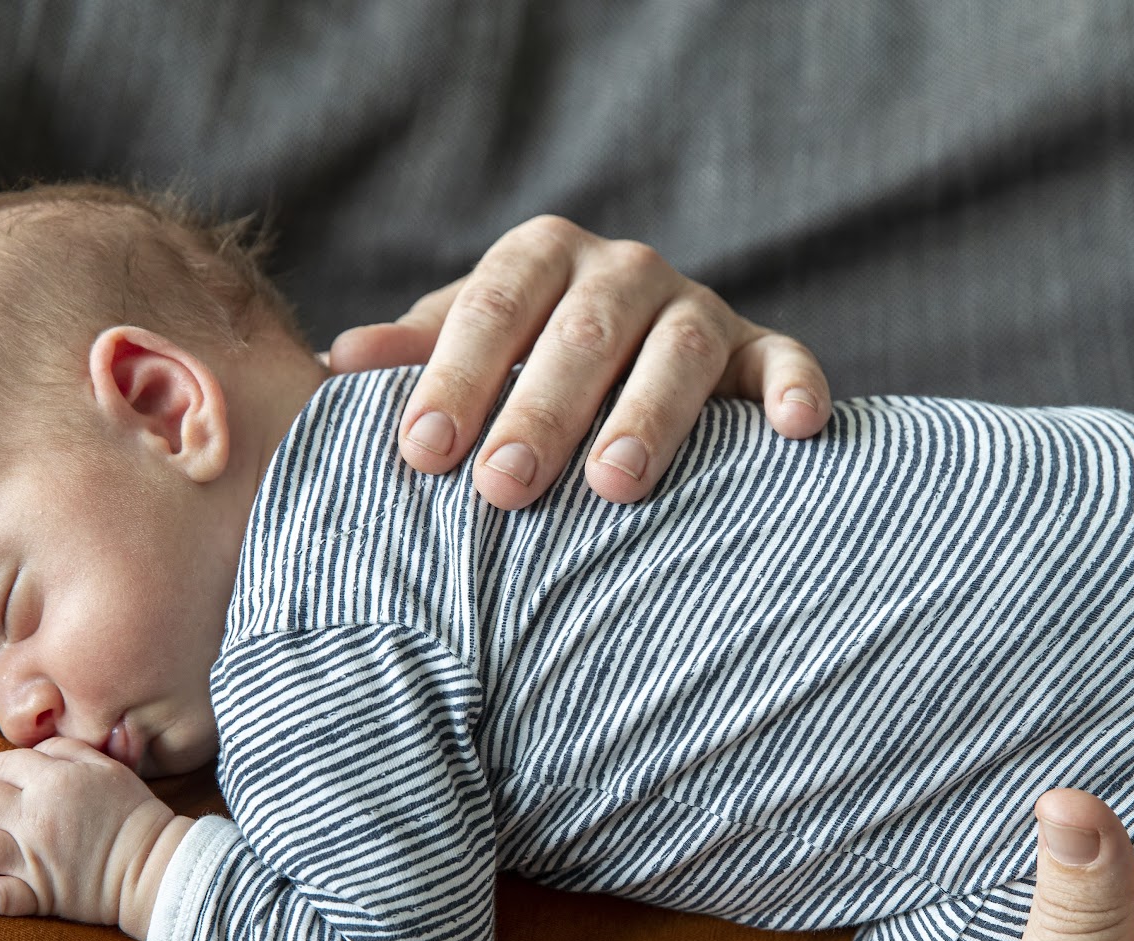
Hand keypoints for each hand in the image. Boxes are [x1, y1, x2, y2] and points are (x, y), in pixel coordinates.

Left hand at [0, 737, 192, 940]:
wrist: (157, 867)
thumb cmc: (136, 814)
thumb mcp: (111, 766)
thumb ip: (69, 749)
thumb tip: (34, 747)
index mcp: (54, 781)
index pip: (3, 762)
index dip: (0, 765)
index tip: (6, 773)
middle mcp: (34, 817)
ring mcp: (30, 859)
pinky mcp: (35, 894)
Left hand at [327, 215, 831, 509]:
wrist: (629, 361)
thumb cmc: (527, 369)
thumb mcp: (469, 353)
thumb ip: (415, 357)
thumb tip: (338, 363)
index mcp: (543, 259)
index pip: (494, 309)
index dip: (457, 377)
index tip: (423, 453)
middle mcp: (624, 271)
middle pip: (583, 334)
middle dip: (540, 412)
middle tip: (503, 489)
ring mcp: (699, 310)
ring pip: (678, 352)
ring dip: (649, 415)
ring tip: (614, 484)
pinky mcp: (761, 353)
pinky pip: (785, 362)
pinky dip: (795, 389)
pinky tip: (794, 430)